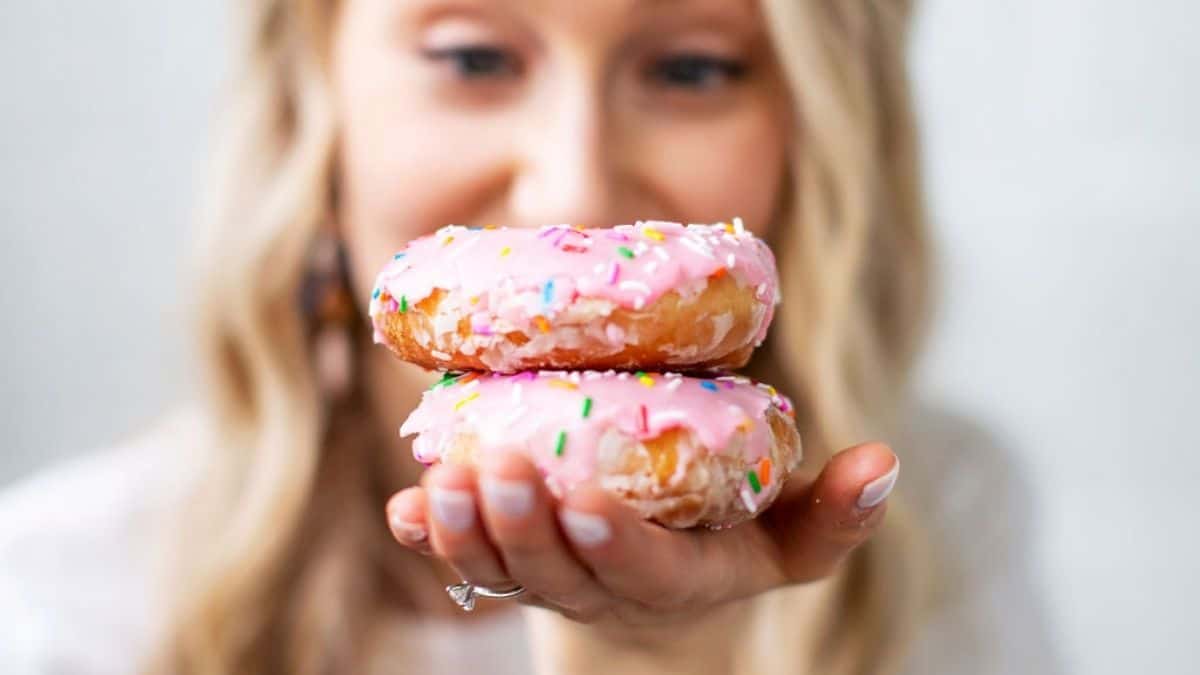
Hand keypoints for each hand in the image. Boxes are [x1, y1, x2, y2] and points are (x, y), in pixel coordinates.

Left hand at [385, 441, 898, 641]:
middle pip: (555, 572)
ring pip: (500, 569)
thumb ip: (834, 513)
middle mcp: (601, 589)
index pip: (642, 573)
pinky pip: (462, 559)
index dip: (614, 544)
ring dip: (463, 529)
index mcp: (676, 581)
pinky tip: (403, 506)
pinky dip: (427, 538)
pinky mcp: (506, 561)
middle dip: (522, 525)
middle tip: (497, 466)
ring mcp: (547, 579)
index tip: (588, 502)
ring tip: (439, 477)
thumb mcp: (788, 535)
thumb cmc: (726, 540)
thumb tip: (884, 461)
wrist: (657, 579)